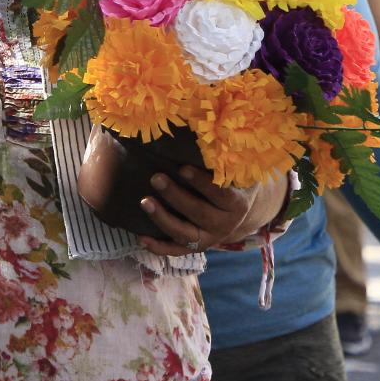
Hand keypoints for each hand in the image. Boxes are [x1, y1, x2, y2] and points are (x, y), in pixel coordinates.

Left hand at [138, 166, 287, 257]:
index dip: (201, 183)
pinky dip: (158, 247)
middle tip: (156, 178)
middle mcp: (225, 225)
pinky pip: (175, 250)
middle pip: (199, 213)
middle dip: (176, 196)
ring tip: (144, 201)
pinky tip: (141, 238)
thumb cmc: (232, 180)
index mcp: (237, 204)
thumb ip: (226, 157)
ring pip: (184, 233)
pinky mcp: (195, 246)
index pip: (220, 194)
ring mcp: (209, 239)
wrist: (238, 210)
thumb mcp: (237, 170)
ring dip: (162, 219)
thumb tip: (212, 130)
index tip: (182, 168)